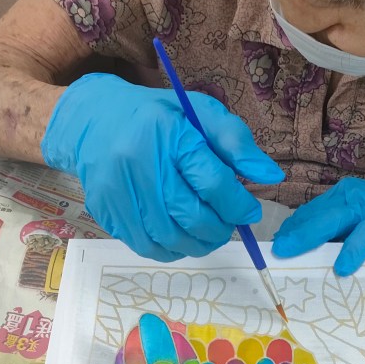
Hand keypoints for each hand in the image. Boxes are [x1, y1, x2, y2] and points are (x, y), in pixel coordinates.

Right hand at [41, 74, 283, 260]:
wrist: (94, 123)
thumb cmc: (156, 118)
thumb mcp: (200, 113)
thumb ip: (236, 143)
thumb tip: (271, 176)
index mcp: (168, 134)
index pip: (212, 182)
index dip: (238, 205)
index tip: (249, 211)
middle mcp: (139, 164)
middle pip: (191, 215)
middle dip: (220, 228)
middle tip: (229, 224)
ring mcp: (119, 192)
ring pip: (170, 238)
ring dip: (199, 244)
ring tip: (209, 233)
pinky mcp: (107, 212)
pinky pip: (147, 247)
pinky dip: (172, 250)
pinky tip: (182, 238)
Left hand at [272, 176, 364, 274]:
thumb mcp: (354, 234)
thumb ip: (329, 240)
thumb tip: (294, 254)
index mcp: (341, 197)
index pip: (308, 213)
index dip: (291, 232)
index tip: (275, 251)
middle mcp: (352, 194)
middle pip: (316, 214)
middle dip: (294, 233)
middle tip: (276, 250)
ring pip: (335, 219)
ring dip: (312, 237)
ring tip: (293, 253)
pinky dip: (353, 250)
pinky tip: (342, 267)